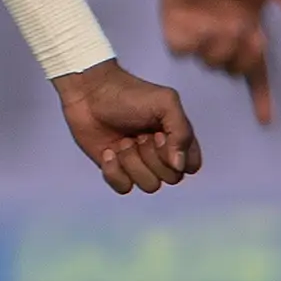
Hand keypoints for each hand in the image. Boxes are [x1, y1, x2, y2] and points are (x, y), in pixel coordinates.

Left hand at [56, 59, 204, 195]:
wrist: (89, 92)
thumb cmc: (128, 94)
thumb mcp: (164, 103)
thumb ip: (181, 132)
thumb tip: (179, 166)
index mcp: (176, 137)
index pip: (191, 165)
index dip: (179, 157)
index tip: (161, 135)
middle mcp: (160, 154)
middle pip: (172, 178)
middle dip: (153, 157)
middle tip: (139, 135)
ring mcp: (138, 163)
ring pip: (149, 185)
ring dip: (133, 162)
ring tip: (122, 141)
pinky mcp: (116, 170)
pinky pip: (124, 187)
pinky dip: (114, 172)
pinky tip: (108, 151)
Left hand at [158, 0, 280, 127]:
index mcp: (250, 26)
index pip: (255, 71)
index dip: (261, 96)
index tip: (266, 121)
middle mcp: (224, 31)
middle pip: (233, 70)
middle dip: (244, 60)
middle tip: (251, 36)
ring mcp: (199, 28)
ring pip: (210, 63)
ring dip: (222, 51)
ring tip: (228, 25)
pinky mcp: (174, 21)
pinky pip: (182, 50)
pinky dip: (195, 45)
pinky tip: (205, 26)